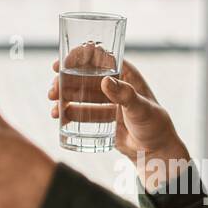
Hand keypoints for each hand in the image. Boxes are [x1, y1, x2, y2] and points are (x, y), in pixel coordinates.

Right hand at [48, 55, 190, 190]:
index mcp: (125, 74)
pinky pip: (82, 111)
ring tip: (53, 106)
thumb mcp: (141, 108)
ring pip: (80, 93)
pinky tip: (59, 117)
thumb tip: (105, 81)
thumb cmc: (154, 125)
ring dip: (64, 96)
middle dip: (65, 80)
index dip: (79, 56)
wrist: (155, 151)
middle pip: (84, 75)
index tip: (62, 63)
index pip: (99, 57)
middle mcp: (114, 84)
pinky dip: (69, 112)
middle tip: (52, 90)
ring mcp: (106, 100)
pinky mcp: (101, 117)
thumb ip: (125, 95)